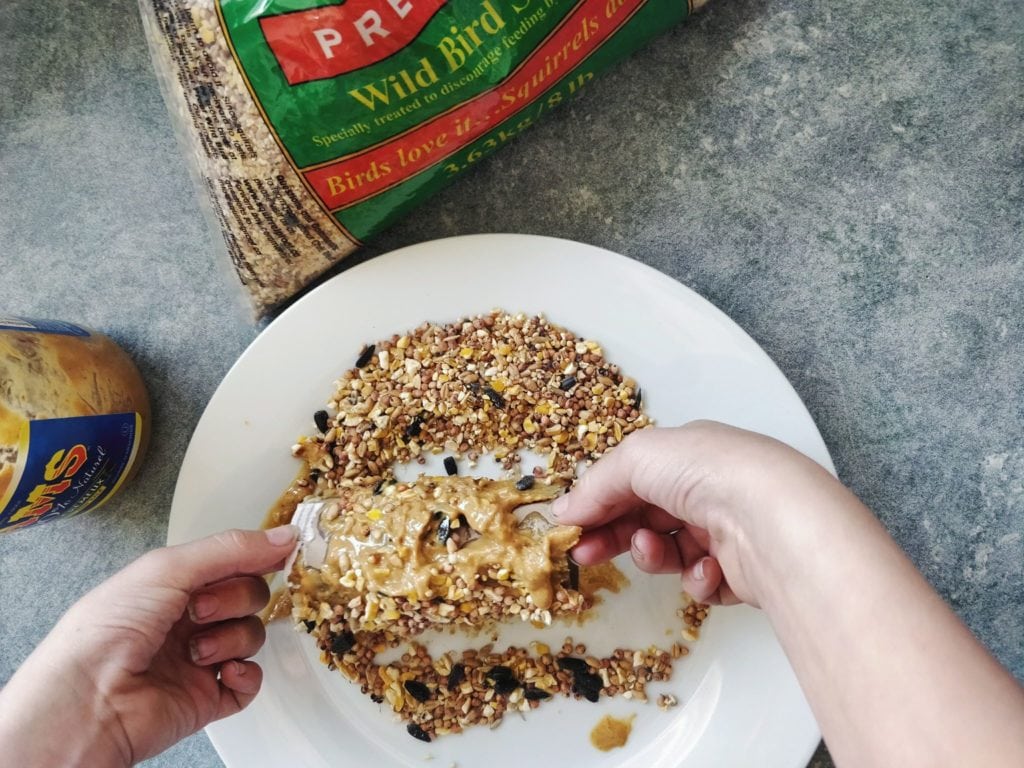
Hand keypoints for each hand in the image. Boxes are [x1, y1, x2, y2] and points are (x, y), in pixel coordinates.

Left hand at [0, 525, 297, 766]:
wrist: (88, 701)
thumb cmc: (108, 631)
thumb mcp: (168, 568)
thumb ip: (232, 549)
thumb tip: (285, 535)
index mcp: (175, 583)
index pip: (233, 561)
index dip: (257, 557)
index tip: (280, 553)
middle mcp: (189, 618)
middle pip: (250, 596)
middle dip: (233, 599)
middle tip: (199, 610)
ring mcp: (201, 658)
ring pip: (252, 636)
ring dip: (231, 638)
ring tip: (195, 651)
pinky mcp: (209, 697)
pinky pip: (251, 682)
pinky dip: (245, 675)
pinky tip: (221, 673)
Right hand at [552, 420, 836, 605]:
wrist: (773, 519)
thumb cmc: (710, 472)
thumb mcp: (636, 458)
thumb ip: (596, 484)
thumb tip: (565, 508)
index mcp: (688, 455)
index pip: (632, 479)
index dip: (599, 502)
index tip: (570, 526)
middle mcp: (709, 490)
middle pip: (645, 517)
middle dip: (613, 535)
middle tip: (585, 553)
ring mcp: (728, 530)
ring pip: (670, 552)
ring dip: (654, 556)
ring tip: (654, 551)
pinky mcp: (744, 572)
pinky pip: (702, 582)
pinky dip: (696, 579)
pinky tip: (705, 568)